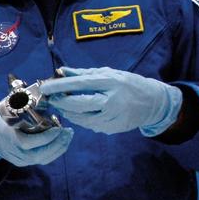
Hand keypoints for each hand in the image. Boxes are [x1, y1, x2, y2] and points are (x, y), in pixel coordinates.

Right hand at [0, 103, 74, 165]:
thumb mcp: (5, 106)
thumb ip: (22, 100)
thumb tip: (43, 88)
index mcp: (6, 137)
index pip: (28, 142)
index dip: (45, 137)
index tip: (58, 127)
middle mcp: (13, 151)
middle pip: (39, 155)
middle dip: (57, 144)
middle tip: (68, 131)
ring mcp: (18, 159)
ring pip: (43, 159)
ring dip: (59, 148)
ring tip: (68, 136)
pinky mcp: (23, 162)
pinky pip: (42, 160)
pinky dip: (54, 152)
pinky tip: (62, 142)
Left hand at [39, 66, 181, 135]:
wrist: (153, 102)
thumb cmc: (128, 84)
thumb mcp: (109, 73)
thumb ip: (84, 73)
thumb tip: (62, 71)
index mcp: (111, 82)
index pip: (80, 84)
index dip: (60, 86)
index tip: (45, 87)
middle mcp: (112, 100)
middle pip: (78, 104)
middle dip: (61, 102)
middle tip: (52, 98)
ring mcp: (113, 117)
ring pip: (81, 118)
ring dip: (68, 112)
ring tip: (63, 105)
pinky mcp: (113, 128)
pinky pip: (90, 125)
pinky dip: (80, 119)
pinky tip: (79, 113)